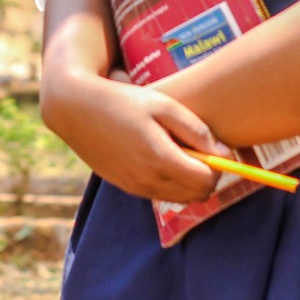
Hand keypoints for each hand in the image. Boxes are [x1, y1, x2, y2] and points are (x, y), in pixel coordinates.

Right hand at [41, 68, 229, 204]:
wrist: (76, 110)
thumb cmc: (123, 101)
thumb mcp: (163, 105)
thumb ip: (196, 130)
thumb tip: (224, 153)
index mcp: (160, 158)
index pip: (206, 181)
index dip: (218, 167)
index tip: (214, 148)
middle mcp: (148, 180)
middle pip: (196, 195)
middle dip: (206, 177)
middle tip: (199, 150)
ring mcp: (135, 187)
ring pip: (180, 198)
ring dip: (188, 182)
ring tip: (179, 151)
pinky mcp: (126, 188)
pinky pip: (161, 194)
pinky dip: (170, 182)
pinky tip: (161, 157)